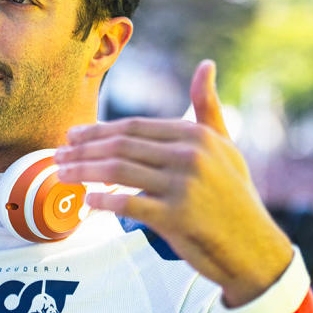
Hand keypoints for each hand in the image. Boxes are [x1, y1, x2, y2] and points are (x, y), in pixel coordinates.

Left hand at [55, 60, 292, 306]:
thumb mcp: (225, 146)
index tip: (72, 135)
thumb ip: (207, 107)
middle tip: (57, 154)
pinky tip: (87, 202)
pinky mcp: (177, 217)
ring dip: (83, 172)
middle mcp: (189, 156)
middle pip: (120, 146)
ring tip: (62, 175)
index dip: (97, 130)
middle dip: (82, 150)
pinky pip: (129, 205)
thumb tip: (206, 64)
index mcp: (195, 135)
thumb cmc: (235, 195)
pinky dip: (104, 202)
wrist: (255, 247)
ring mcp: (183, 186)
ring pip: (118, 172)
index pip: (133, 127)